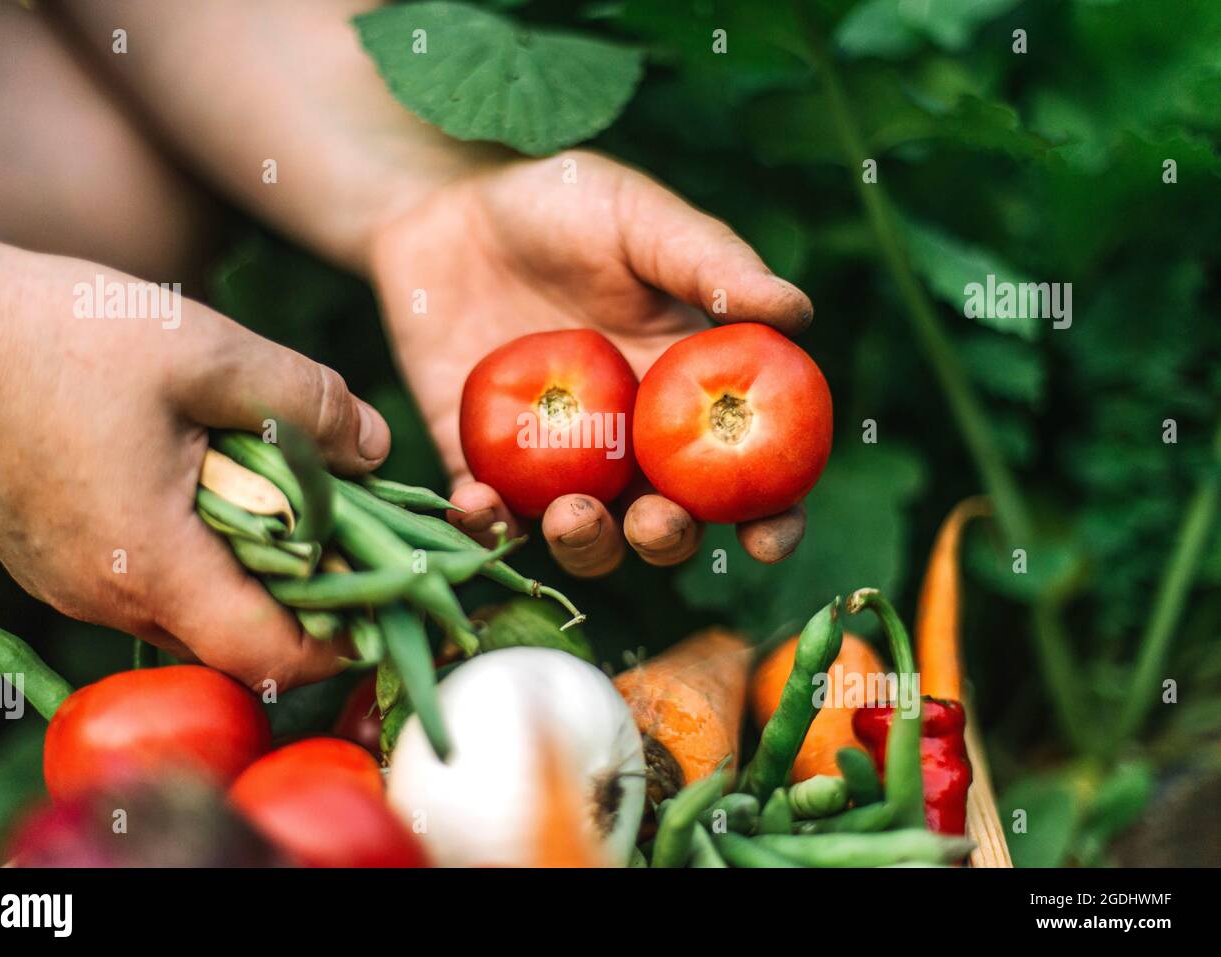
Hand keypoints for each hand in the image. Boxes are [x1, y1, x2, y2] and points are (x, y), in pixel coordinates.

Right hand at [0, 215, 390, 690]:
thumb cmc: (63, 334)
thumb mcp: (210, 353)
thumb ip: (308, 404)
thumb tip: (378, 449)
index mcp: (150, 564)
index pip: (267, 655)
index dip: (342, 638)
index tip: (388, 592)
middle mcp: (107, 596)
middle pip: (237, 638)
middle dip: (309, 598)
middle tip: (358, 534)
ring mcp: (72, 584)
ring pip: (195, 609)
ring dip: (255, 570)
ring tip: (297, 502)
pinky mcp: (55, 559)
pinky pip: (152, 579)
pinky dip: (204, 553)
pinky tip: (221, 487)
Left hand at [368, 151, 812, 576]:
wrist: (448, 201)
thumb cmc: (562, 204)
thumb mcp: (643, 222)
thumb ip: (714, 267)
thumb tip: (801, 313)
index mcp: (685, 396)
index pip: (743, 474)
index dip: (769, 518)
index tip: (766, 540)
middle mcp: (627, 443)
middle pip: (663, 523)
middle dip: (667, 540)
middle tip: (654, 520)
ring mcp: (555, 460)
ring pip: (583, 537)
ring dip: (585, 547)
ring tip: (572, 515)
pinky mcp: (482, 460)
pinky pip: (492, 514)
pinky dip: (488, 524)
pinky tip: (480, 501)